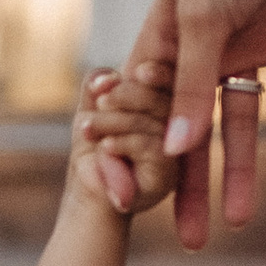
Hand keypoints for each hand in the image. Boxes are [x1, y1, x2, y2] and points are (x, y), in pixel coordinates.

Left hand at [72, 59, 181, 218]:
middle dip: (128, 96)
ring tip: (87, 128)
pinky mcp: (168, 173)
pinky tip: (105, 146)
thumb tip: (107, 78)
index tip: (133, 70)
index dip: (156, 72)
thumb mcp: (92, 106)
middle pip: (168, 98)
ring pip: (157, 122)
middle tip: (100, 102)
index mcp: (166, 100)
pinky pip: (152, 147)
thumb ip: (99, 85)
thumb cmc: (91, 146)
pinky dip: (124, 143)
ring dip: (116, 122)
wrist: (86, 195)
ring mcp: (177, 150)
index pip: (171, 79)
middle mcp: (180, 124)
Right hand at [129, 0, 265, 247]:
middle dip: (190, 186)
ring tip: (239, 222)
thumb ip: (190, 87)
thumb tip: (175, 152)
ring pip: (238, 124)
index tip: (140, 211)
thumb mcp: (201, 19)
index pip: (146, 116)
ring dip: (239, 171)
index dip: (143, 162)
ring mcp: (243, 49)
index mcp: (161, 44)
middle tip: (191, 241)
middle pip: (192, 133)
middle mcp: (198, 52)